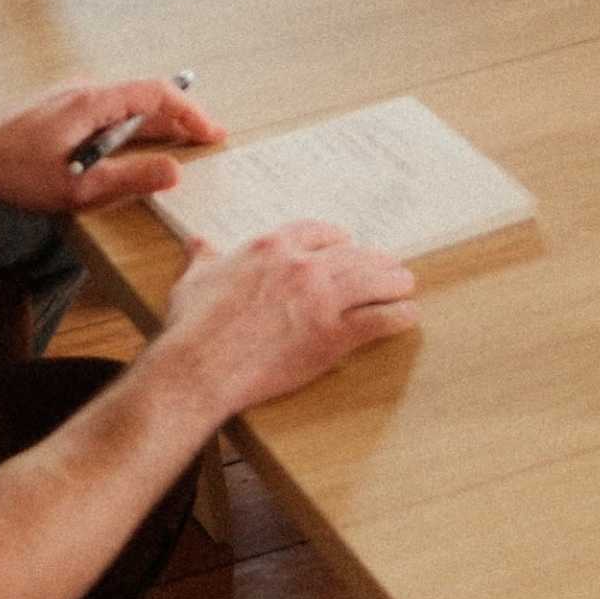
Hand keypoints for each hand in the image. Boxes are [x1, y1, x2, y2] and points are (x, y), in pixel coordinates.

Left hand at [0, 76, 228, 216]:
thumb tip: (174, 171)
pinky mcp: (62, 106)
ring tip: (181, 142)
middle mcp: (84, 89)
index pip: (156, 94)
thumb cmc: (16, 174)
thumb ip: (129, 179)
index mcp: (91, 102)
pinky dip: (133, 123)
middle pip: (144, 97)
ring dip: (156, 122)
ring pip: (127, 103)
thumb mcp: (77, 188)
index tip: (212, 132)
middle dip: (179, 118)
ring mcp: (72, 95)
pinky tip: (137, 143)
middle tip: (207, 140)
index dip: (189, 112)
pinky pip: (109, 108)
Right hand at [158, 221, 419, 412]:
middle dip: (374, 259)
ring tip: (405, 284)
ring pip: (371, 280)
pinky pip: (377, 319)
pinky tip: (407, 315)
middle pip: (352, 254)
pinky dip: (397, 316)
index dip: (336, 238)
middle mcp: (301, 266)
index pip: (316, 232)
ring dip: (393, 281)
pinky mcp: (332, 334)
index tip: (345, 242)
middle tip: (387, 266)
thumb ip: (204, 259)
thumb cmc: (192, 326)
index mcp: (270, 248)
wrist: (200, 366)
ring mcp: (320, 299)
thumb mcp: (194, 281)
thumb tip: (197, 244)